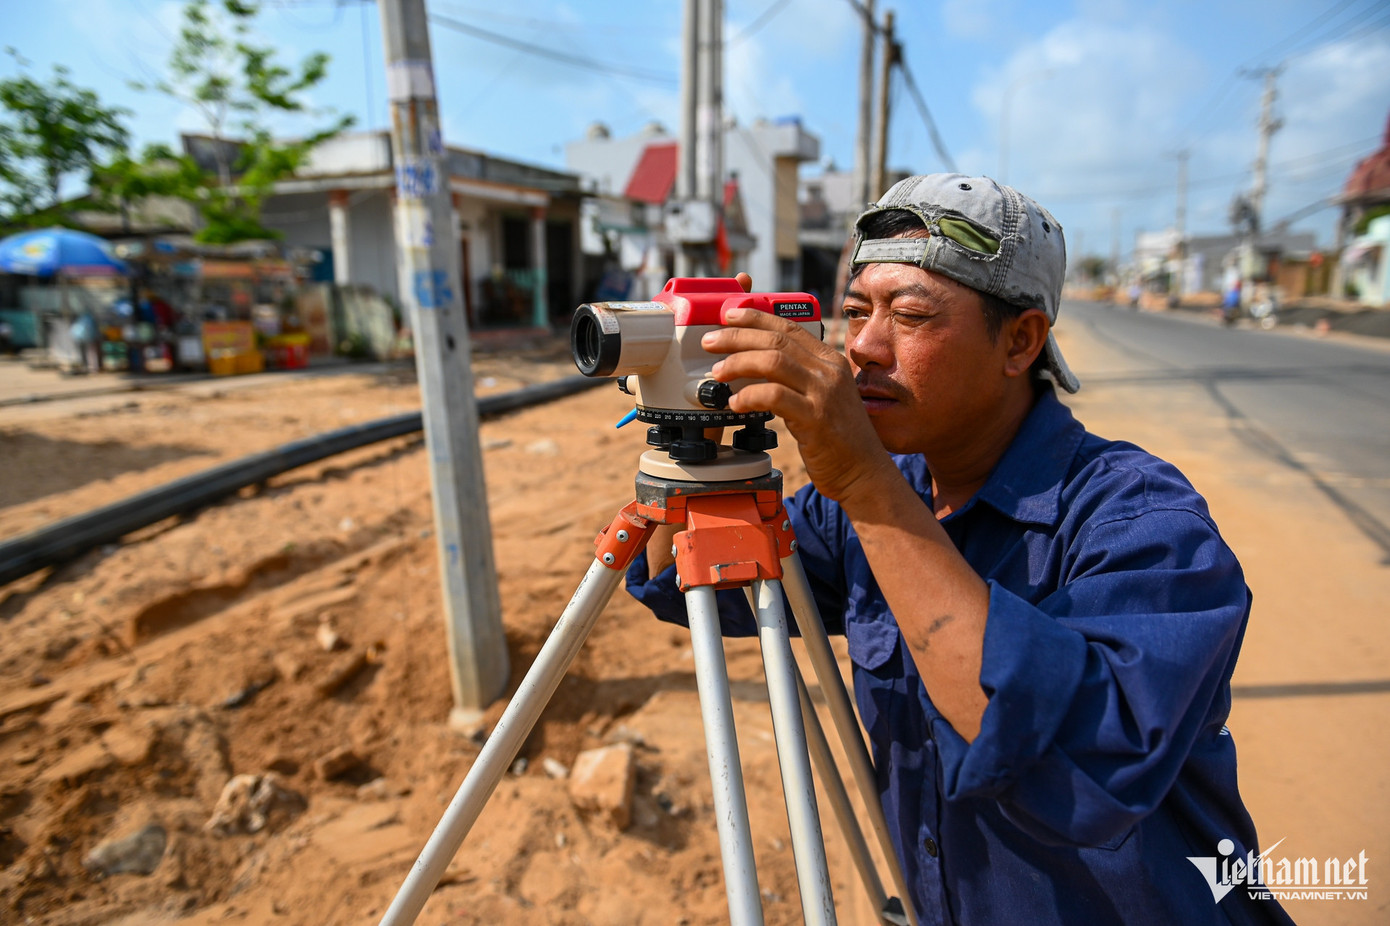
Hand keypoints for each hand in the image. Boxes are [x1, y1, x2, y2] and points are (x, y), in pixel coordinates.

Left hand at [700, 294, 895, 506]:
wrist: (863, 472)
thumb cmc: (838, 438)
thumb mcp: (823, 397)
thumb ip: (799, 378)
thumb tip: (756, 365)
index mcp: (830, 361)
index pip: (789, 328)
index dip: (755, 318)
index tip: (729, 315)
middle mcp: (829, 371)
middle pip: (776, 340)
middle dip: (737, 337)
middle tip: (710, 342)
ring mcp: (824, 393)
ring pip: (773, 361)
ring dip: (738, 363)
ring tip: (718, 373)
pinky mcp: (816, 418)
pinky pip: (774, 396)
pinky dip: (749, 396)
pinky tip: (735, 404)